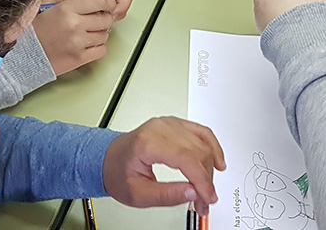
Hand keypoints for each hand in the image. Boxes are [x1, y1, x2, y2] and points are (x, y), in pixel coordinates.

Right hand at [33, 0, 116, 74]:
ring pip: (105, 35)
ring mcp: (78, 43)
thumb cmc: (35, 28)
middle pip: (106, 18)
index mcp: (66, 9)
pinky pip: (102, 50)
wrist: (24, 53)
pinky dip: (97, 47)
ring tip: (86, 31)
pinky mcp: (80, 58)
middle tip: (96, 18)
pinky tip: (86, 43)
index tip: (106, 3)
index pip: (101, 1)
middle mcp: (74, 25)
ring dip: (99, 32)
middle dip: (104, 17)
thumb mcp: (49, 1)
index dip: (107, 1)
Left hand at [53, 0, 134, 18]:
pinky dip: (98, 19)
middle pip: (122, 3)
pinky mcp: (89, 4)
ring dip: (108, 17)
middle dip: (117, 13)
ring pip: (113, 10)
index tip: (113, 13)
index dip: (123, 5)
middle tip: (106, 20)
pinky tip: (90, 21)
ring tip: (96, 21)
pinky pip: (101, 13)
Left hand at [104, 117, 226, 215]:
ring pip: (202, 142)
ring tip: (208, 187)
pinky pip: (201, 132)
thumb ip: (166, 195)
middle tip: (204, 201)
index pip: (187, 159)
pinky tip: (217, 162)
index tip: (207, 199)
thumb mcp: (138, 194)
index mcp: (148, 143)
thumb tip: (193, 193)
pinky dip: (212, 147)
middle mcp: (160, 128)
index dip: (202, 181)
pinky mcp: (175, 124)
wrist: (108, 159)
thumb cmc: (118, 173)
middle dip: (206, 179)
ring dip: (211, 166)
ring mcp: (168, 123)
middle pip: (197, 151)